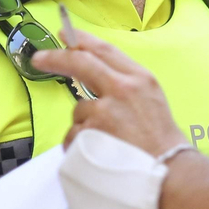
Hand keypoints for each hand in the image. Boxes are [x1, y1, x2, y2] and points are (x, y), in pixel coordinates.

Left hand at [32, 30, 188, 156]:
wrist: (169, 172)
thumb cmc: (163, 144)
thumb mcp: (152, 102)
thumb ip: (126, 88)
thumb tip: (97, 85)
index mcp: (141, 79)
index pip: (106, 51)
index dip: (82, 41)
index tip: (66, 36)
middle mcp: (123, 88)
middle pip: (81, 63)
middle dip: (56, 58)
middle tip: (39, 58)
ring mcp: (106, 109)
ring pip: (79, 110)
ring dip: (85, 126)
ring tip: (108, 143)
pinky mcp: (92, 131)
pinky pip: (75, 135)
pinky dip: (81, 145)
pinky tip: (101, 154)